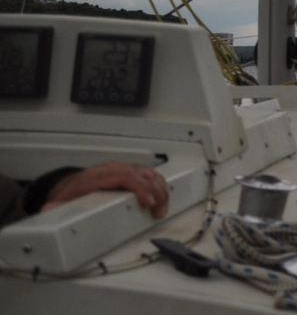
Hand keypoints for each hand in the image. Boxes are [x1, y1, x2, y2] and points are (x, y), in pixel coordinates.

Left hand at [43, 161, 168, 218]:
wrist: (69, 185)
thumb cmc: (70, 193)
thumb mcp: (61, 201)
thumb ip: (55, 207)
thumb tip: (50, 209)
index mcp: (98, 177)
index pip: (124, 177)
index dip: (140, 188)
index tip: (148, 202)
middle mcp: (112, 169)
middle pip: (142, 174)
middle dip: (155, 192)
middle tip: (158, 211)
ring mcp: (122, 168)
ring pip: (149, 172)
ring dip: (160, 189)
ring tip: (162, 207)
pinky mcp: (129, 171)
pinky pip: (149, 174)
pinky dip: (159, 185)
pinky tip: (162, 197)